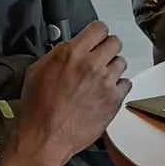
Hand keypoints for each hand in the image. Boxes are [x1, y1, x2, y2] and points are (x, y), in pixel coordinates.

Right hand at [0, 23, 128, 165]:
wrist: (45, 137)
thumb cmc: (38, 108)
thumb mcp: (38, 70)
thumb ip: (59, 54)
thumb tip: (72, 47)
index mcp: (72, 54)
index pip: (99, 28)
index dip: (98, 33)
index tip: (96, 39)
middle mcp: (92, 65)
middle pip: (115, 42)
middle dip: (107, 49)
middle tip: (99, 58)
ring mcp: (106, 82)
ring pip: (121, 62)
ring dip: (112, 68)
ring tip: (100, 79)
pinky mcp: (114, 100)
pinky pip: (126, 84)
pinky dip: (118, 87)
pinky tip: (105, 93)